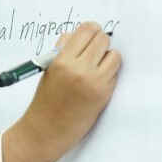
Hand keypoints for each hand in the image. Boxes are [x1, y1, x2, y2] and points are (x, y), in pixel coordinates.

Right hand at [26, 21, 120, 159]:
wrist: (46, 131)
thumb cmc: (45, 100)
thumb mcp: (49, 69)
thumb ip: (63, 50)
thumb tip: (79, 35)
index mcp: (62, 59)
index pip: (86, 30)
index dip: (91, 30)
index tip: (91, 35)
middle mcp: (80, 69)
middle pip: (103, 39)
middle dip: (101, 42)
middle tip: (95, 51)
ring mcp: (94, 82)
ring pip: (114, 55)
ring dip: (108, 58)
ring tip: (97, 68)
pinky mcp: (104, 94)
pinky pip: (115, 74)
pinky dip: (110, 74)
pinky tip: (98, 83)